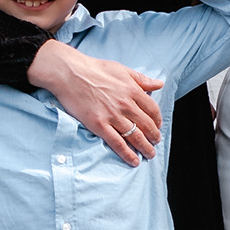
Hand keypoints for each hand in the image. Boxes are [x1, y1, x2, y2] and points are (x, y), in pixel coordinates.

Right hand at [29, 40, 165, 164]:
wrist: (69, 73)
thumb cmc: (94, 69)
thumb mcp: (122, 70)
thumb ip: (141, 79)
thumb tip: (159, 84)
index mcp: (132, 90)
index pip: (152, 110)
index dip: (158, 121)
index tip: (158, 126)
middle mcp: (126, 104)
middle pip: (147, 125)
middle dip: (154, 137)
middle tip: (156, 142)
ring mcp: (112, 116)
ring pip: (135, 136)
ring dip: (145, 147)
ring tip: (149, 154)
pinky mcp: (99, 125)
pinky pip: (117, 143)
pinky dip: (127, 154)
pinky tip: (134, 160)